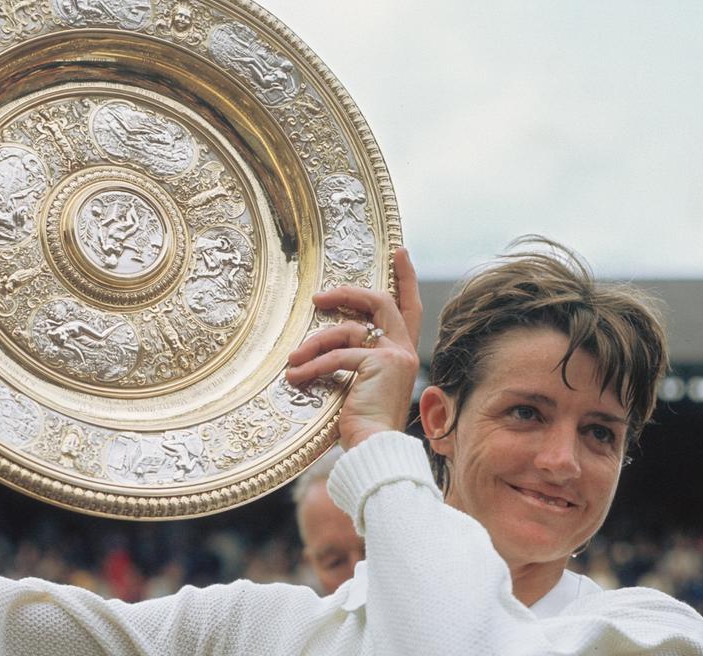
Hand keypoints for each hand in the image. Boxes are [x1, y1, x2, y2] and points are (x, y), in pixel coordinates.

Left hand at [286, 247, 421, 448]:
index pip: (409, 308)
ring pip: (347, 330)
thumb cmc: (362, 426)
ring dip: (315, 343)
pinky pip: (338, 355)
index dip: (406, 278)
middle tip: (319, 298)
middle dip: (348, 293)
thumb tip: (323, 346)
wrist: (373, 450)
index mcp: (402, 355)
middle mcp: (404, 352)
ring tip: (293, 361)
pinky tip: (296, 378)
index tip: (400, 252)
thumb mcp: (359, 386)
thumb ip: (353, 362)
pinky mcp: (379, 364)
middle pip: (380, 302)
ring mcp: (394, 356)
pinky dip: (313, 366)